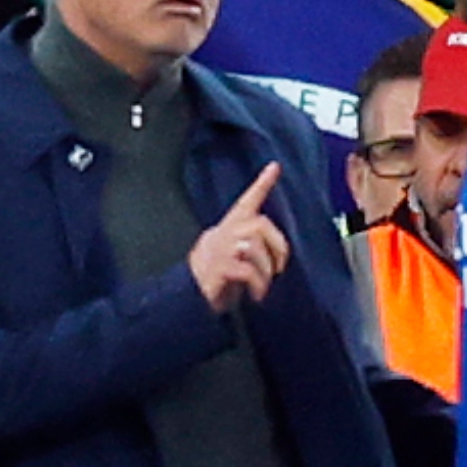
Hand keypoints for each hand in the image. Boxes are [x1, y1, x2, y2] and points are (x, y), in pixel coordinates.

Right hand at [188, 163, 288, 312]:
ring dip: (266, 271)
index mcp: (227, 228)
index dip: (261, 184)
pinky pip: (248, 270)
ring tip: (263, 287)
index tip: (275, 167)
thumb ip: (248, 245)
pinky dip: (258, 284)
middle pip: (259, 225)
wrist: (185, 298)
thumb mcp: (231, 256)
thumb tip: (277, 251)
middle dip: (278, 245)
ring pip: (254, 247)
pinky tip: (257, 295)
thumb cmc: (215, 278)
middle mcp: (222, 234)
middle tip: (280, 267)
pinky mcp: (218, 268)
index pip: (246, 201)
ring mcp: (219, 250)